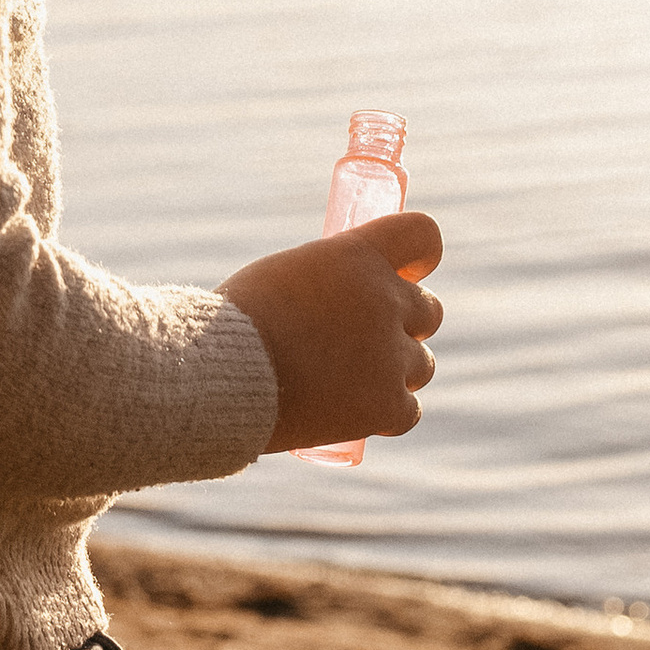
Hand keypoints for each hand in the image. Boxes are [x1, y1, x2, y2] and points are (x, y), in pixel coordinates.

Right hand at [218, 213, 441, 454]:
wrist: (221, 376)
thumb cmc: (235, 324)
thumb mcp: (282, 276)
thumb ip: (325, 284)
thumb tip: (339, 302)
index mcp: (359, 256)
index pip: (422, 235)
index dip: (420, 256)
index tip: (409, 272)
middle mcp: (386, 300)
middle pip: (429, 310)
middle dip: (404, 323)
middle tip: (363, 341)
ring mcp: (391, 356)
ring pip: (421, 364)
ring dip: (395, 371)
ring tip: (349, 382)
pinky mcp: (388, 405)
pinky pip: (408, 410)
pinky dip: (387, 414)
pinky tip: (358, 414)